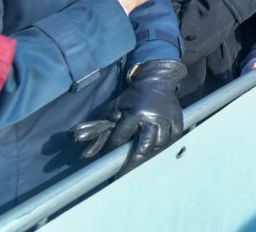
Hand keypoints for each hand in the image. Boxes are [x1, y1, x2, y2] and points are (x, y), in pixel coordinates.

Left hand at [69, 59, 185, 172]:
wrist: (157, 81)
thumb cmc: (132, 97)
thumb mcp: (113, 107)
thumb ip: (99, 126)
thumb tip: (78, 142)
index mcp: (135, 113)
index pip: (121, 137)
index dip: (113, 146)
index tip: (109, 156)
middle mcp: (152, 118)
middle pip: (144, 147)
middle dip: (133, 162)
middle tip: (125, 174)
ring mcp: (167, 119)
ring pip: (158, 145)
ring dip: (149, 154)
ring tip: (141, 163)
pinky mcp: (177, 120)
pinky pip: (172, 139)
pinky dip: (165, 146)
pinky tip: (157, 151)